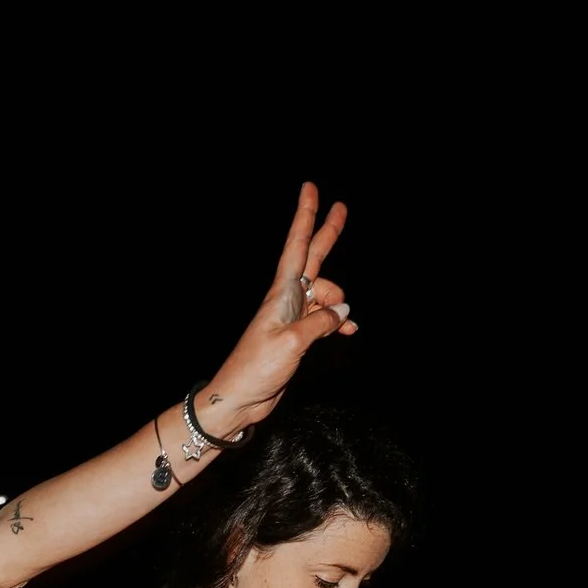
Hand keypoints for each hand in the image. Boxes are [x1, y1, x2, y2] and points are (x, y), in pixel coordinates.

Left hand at [197, 183, 355, 435]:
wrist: (239, 398)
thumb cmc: (257, 368)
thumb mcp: (293, 342)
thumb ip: (322, 321)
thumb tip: (344, 310)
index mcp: (281, 293)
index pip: (297, 246)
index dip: (305, 217)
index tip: (310, 189)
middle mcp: (287, 299)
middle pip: (314, 258)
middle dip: (327, 233)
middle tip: (342, 206)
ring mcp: (293, 316)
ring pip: (326, 295)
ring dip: (340, 304)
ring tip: (343, 324)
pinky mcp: (297, 335)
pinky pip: (326, 318)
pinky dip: (338, 322)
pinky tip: (348, 330)